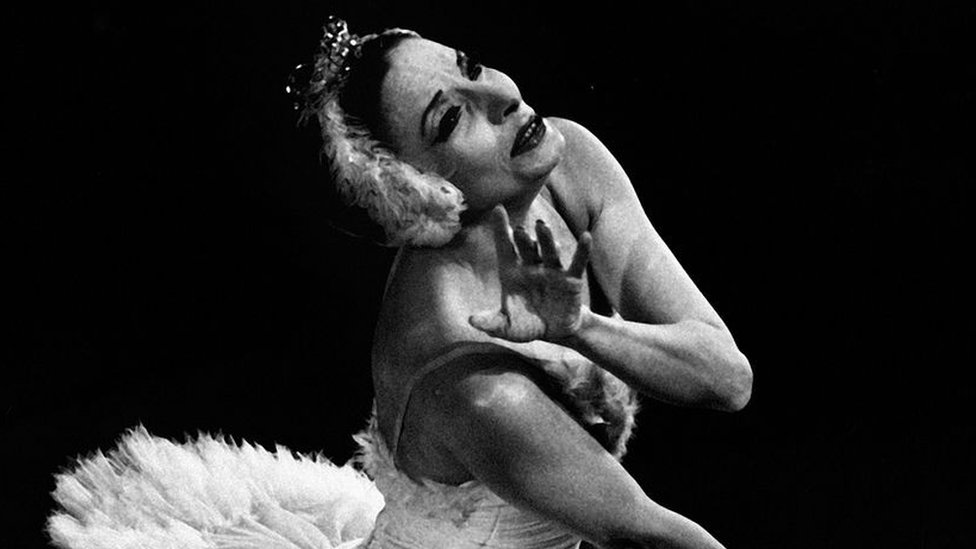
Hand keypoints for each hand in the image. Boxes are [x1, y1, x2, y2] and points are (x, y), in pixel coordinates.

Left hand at [469, 205, 591, 342]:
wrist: (553, 332)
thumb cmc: (526, 324)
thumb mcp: (506, 326)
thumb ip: (491, 323)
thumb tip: (471, 320)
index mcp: (512, 273)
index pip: (505, 247)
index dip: (501, 229)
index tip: (497, 208)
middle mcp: (532, 267)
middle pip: (527, 248)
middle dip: (524, 239)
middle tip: (522, 230)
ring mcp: (552, 271)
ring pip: (548, 251)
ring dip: (546, 239)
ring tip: (542, 227)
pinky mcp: (571, 280)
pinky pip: (577, 263)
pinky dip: (582, 250)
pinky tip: (586, 237)